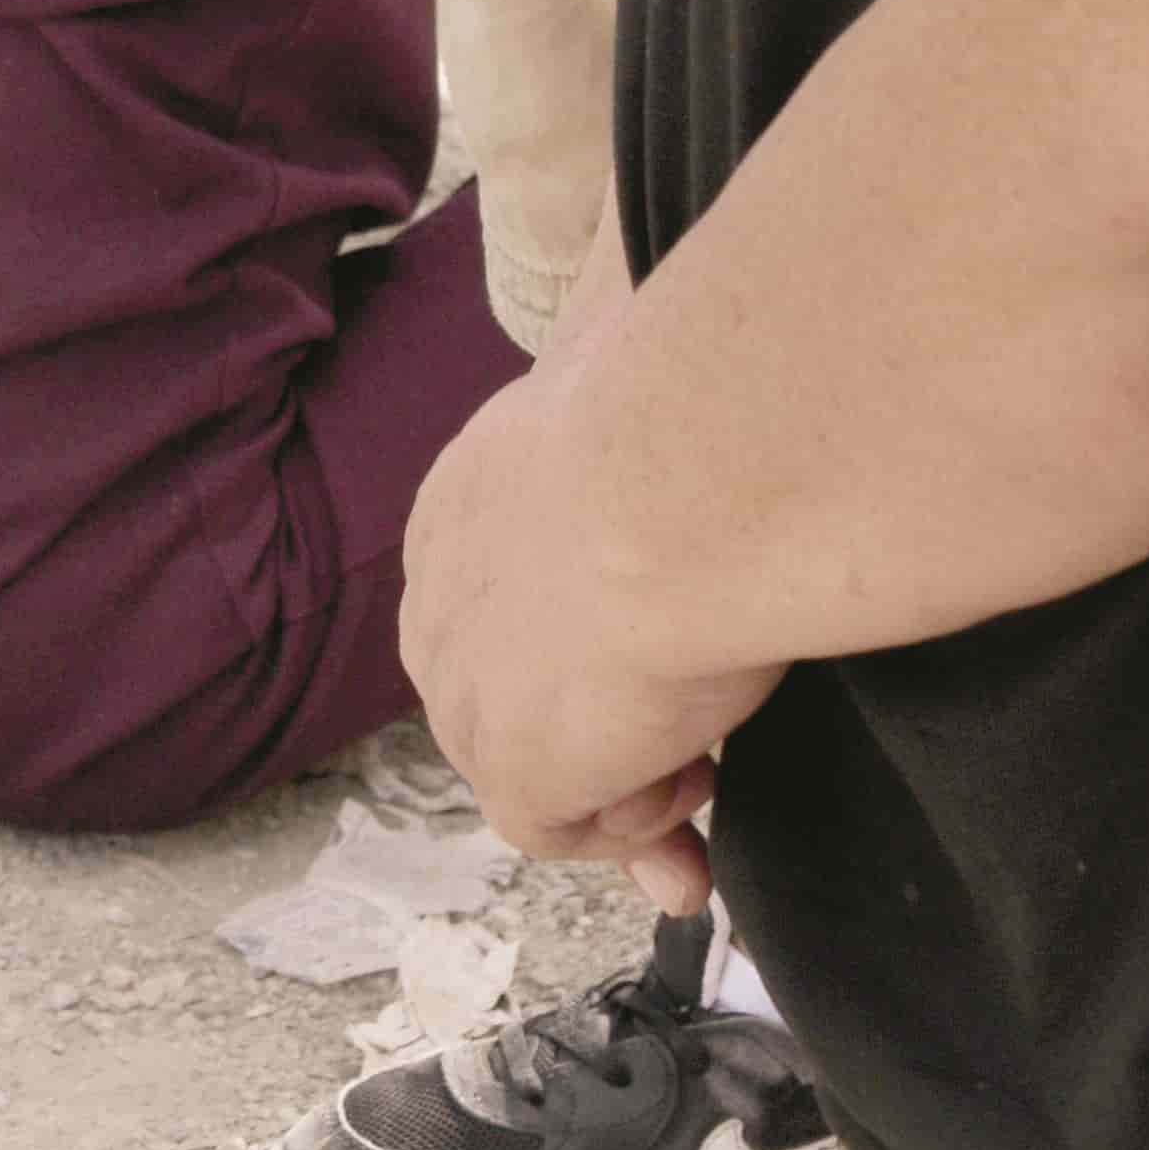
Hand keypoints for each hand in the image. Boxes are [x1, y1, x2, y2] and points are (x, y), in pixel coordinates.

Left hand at [394, 342, 782, 913]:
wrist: (677, 478)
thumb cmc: (677, 413)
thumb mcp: (631, 398)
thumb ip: (616, 404)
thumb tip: (625, 318)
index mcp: (465, 504)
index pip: (508, 604)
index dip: (579, 658)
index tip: (656, 681)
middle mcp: (442, 596)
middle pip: (510, 698)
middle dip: (595, 749)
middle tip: (701, 767)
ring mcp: (464, 689)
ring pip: (534, 769)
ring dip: (622, 784)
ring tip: (707, 750)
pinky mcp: (508, 770)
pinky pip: (562, 830)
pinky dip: (634, 822)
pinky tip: (689, 768)